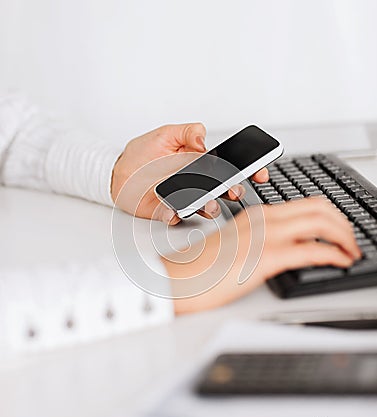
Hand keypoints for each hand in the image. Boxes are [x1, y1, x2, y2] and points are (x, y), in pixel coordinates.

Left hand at [111, 123, 268, 223]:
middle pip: (223, 190)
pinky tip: (173, 210)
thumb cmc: (142, 153)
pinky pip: (176, 217)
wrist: (118, 171)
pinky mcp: (167, 211)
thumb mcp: (165, 134)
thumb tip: (204, 140)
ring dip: (210, 207)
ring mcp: (184, 198)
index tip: (259, 171)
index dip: (247, 170)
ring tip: (207, 201)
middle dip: (233, 191)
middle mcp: (195, 183)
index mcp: (200, 164)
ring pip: (205, 207)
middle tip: (233, 188)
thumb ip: (187, 132)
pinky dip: (176, 215)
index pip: (229, 168)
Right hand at [161, 198, 360, 313]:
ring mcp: (265, 236)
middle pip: (320, 208)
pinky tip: (342, 261)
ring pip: (322, 223)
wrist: (176, 278)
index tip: (340, 232)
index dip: (331, 217)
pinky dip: (336, 254)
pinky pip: (313, 250)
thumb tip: (280, 251)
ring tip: (351, 251)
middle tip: (351, 241)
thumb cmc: (198, 267)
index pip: (306, 204)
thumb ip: (258, 242)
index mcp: (257, 215)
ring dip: (345, 236)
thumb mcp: (234, 247)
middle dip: (344, 224)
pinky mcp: (265, 258)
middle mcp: (264, 220)